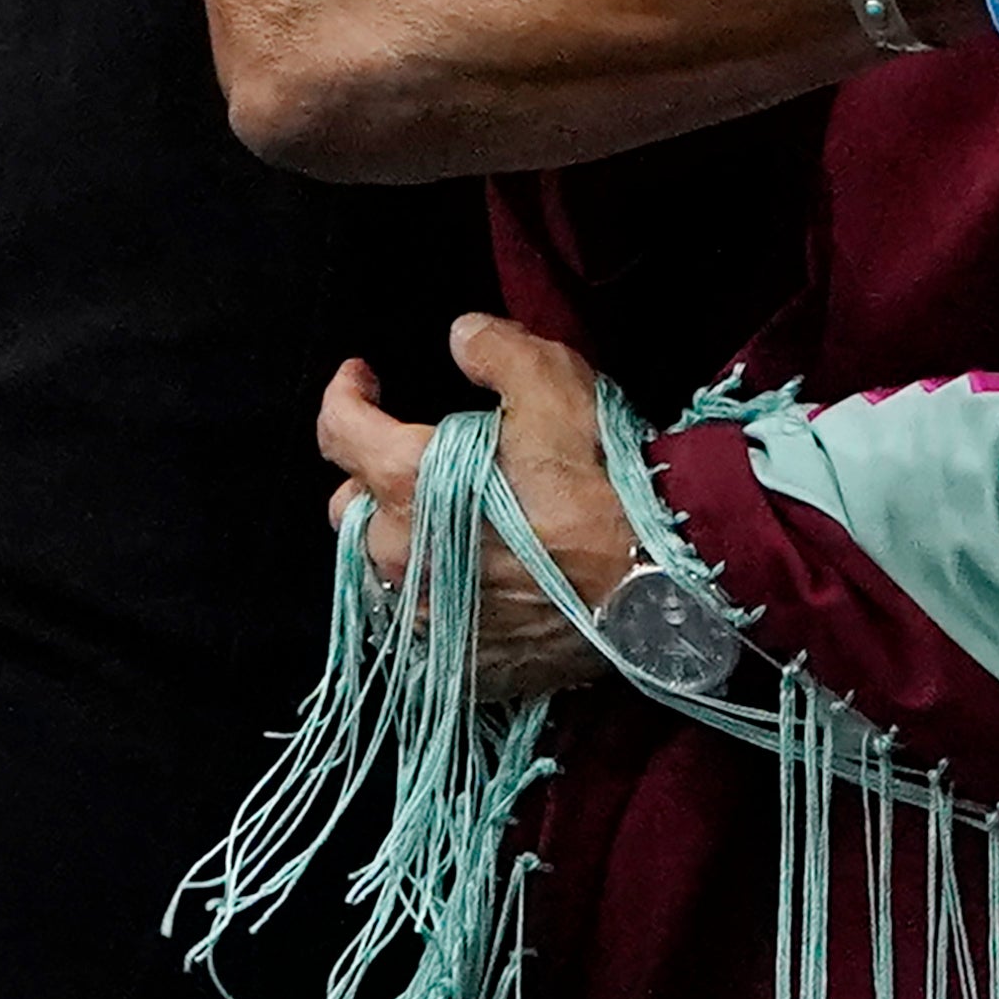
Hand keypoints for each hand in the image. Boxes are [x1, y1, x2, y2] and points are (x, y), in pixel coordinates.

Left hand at [318, 317, 634, 702]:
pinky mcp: (462, 661)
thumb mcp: (550, 382)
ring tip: (449, 520)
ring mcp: (428, 617)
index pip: (338, 431)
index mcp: (410, 481)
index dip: (344, 394)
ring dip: (404, 540)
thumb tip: (461, 336)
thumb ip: (493, 349)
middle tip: (417, 457)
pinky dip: (441, 595)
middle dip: (371, 476)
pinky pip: (426, 623)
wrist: (660, 580)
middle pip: (351, 508)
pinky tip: (479, 576)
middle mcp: (402, 555)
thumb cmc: (602, 481)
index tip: (362, 378)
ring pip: (383, 570)